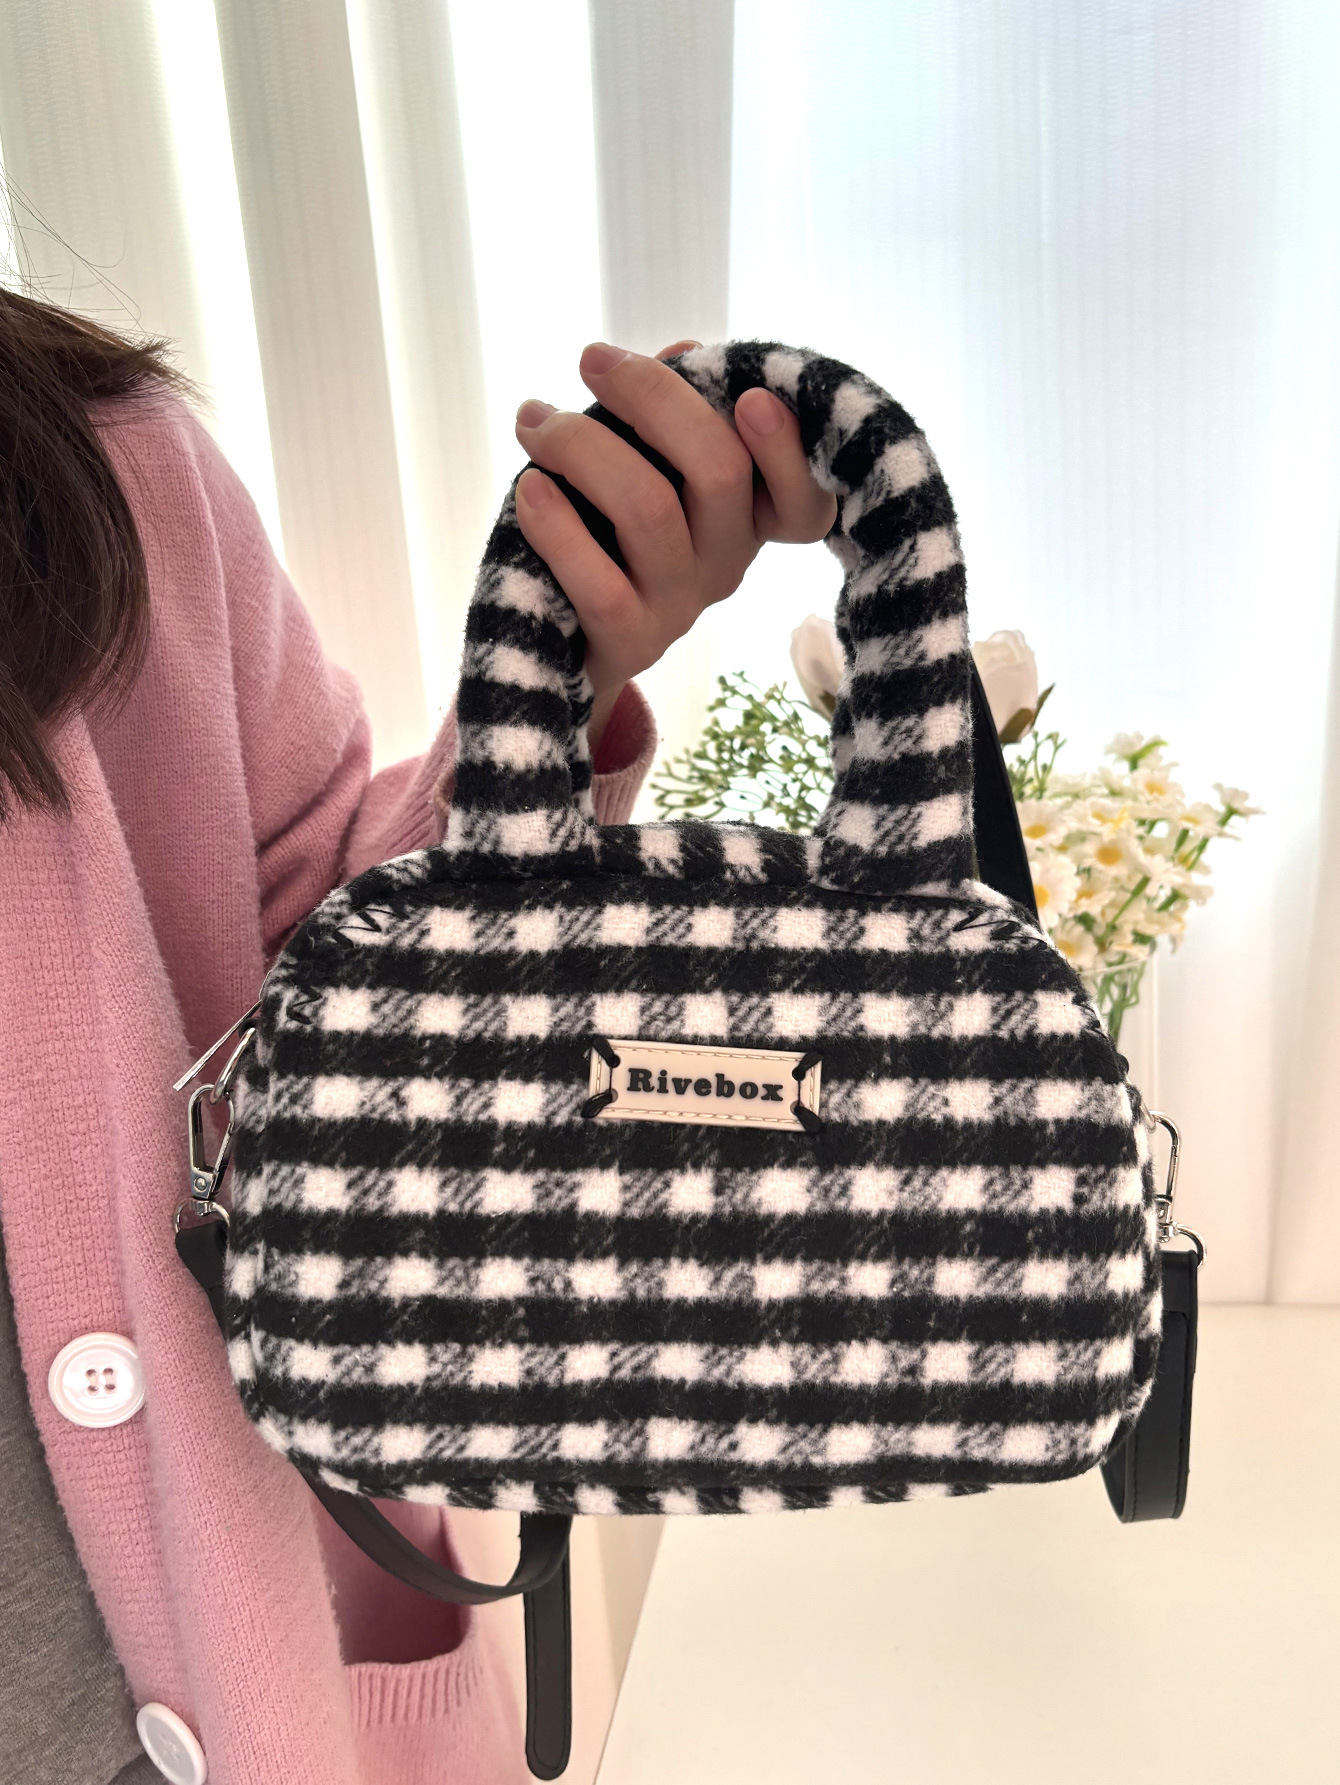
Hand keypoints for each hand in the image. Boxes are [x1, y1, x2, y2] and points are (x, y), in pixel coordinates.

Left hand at [513, 339, 837, 748]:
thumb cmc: (609, 536)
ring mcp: (680, 606)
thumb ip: (671, 417)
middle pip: (719, 468)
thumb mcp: (647, 471)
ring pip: (648, 509)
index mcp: (748, 519)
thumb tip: (682, 352)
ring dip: (581, 446)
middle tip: (590, 360)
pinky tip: (531, 488)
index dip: (788, 449)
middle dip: (651, 395)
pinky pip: (599, 583)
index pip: (804, 501)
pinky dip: (557, 526)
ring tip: (533, 422)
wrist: (564, 643)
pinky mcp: (627, 640)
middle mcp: (727, 563)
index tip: (750, 396)